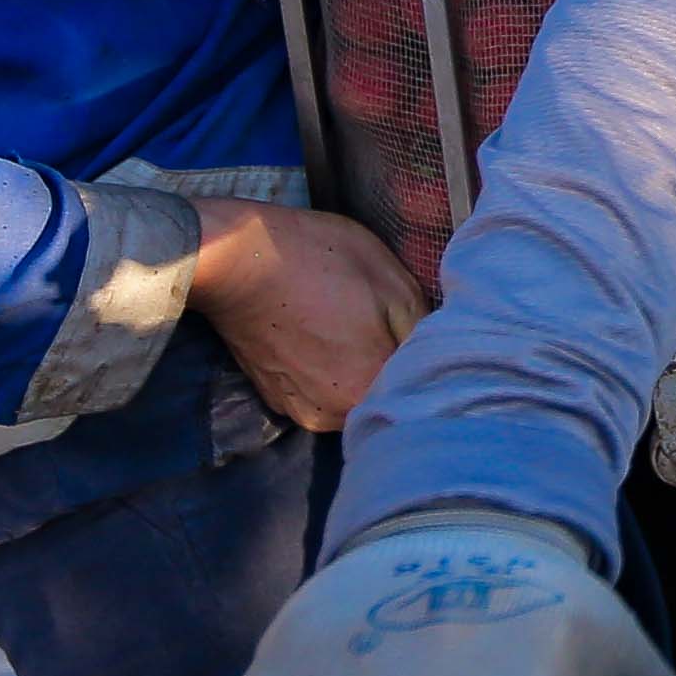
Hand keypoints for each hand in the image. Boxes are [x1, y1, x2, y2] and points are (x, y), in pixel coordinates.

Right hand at [184, 200, 423, 433]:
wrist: (235, 258)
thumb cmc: (315, 261)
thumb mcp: (392, 280)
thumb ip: (424, 328)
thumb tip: (440, 352)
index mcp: (367, 391)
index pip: (420, 387)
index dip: (429, 357)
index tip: (425, 330)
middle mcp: (333, 416)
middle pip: (385, 395)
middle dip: (394, 364)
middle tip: (389, 322)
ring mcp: (300, 410)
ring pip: (353, 394)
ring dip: (361, 367)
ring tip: (354, 325)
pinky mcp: (276, 396)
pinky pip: (321, 389)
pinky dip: (329, 367)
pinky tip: (325, 332)